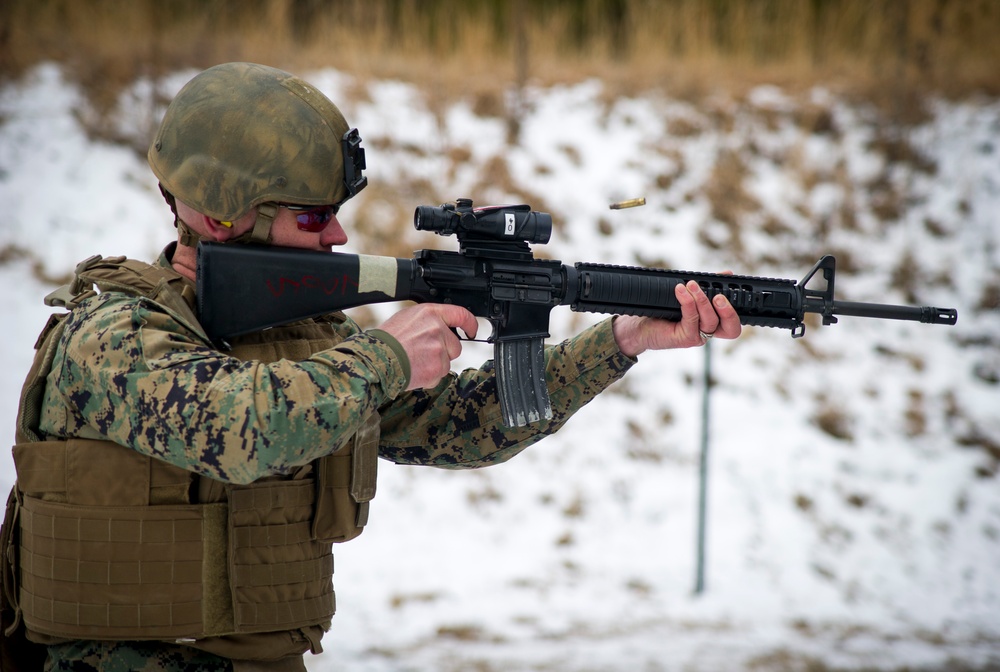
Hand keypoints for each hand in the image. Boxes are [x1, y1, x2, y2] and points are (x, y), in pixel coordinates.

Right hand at [377, 304, 478, 389]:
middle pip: (455, 346)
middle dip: (444, 352)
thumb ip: (428, 321)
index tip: (472, 330)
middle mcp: (437, 329)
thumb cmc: (386, 340)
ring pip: (447, 362)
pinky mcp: (436, 368)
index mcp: (430, 314)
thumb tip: (441, 326)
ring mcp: (438, 350)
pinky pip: (439, 376)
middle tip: (423, 353)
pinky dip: (428, 377)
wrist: (376, 359)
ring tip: (414, 361)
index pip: (461, 315)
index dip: (470, 324)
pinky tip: (414, 370)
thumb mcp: (407, 318)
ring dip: (434, 365)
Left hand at [613, 279, 741, 356]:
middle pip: (731, 328)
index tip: (732, 284)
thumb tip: (727, 274)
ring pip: (710, 320)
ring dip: (702, 300)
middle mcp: (707, 331)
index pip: (734, 320)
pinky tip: (680, 291)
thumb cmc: (662, 309)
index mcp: (712, 321)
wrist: (637, 325)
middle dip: (729, 311)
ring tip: (691, 285)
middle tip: (719, 295)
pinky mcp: (685, 339)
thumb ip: (707, 286)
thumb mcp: (688, 294)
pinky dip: (687, 302)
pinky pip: (691, 319)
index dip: (738, 304)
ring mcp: (697, 337)